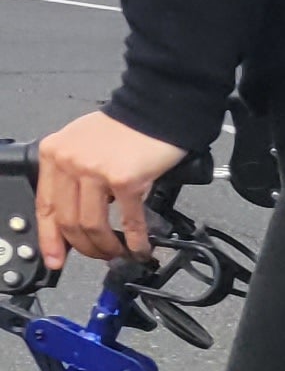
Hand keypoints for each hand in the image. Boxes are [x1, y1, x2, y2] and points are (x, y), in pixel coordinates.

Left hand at [38, 108, 184, 266]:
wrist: (154, 111)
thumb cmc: (123, 129)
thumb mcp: (82, 146)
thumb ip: (72, 177)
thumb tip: (75, 215)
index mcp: (54, 154)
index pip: (44, 206)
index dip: (50, 239)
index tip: (55, 259)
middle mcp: (69, 162)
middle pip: (69, 221)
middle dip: (86, 247)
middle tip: (100, 255)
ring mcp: (96, 171)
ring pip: (93, 226)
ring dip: (108, 247)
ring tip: (120, 253)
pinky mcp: (125, 180)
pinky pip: (128, 221)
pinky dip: (136, 241)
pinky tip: (141, 248)